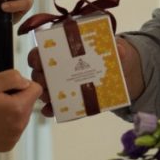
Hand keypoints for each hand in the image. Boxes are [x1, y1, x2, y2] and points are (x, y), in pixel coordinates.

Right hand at [0, 70, 41, 151]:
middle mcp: (19, 127)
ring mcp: (13, 138)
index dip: (20, 84)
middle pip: (29, 103)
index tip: (5, 88)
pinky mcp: (7, 146)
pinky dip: (5, 124)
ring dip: (11, 111)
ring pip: (22, 116)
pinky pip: (14, 129)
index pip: (36, 89)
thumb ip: (13, 78)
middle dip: (16, 98)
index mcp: (18, 109)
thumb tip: (27, 83)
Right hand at [27, 35, 143, 117]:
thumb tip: (119, 49)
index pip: (42, 51)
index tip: (39, 61)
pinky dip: (50, 109)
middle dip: (40, 77)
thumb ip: (117, 49)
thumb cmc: (112, 56)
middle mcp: (58, 67)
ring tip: (48, 97)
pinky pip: (55, 106)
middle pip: (40, 72)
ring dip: (44, 93)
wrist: (123, 73)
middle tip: (45, 82)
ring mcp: (63, 85)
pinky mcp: (69, 100)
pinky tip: (50, 111)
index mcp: (64, 51)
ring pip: (45, 89)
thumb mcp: (116, 50)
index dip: (37, 56)